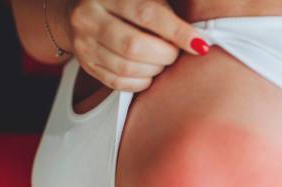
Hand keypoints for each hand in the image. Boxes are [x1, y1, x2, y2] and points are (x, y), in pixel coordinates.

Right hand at [67, 0, 209, 91]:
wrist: (80, 11)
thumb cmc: (125, 4)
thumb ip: (163, 11)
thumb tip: (196, 37)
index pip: (147, 14)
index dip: (177, 32)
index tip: (200, 44)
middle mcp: (89, 17)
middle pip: (134, 45)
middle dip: (164, 54)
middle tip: (175, 53)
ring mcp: (84, 43)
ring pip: (126, 68)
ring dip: (154, 69)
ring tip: (162, 61)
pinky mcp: (86, 65)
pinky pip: (118, 83)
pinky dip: (140, 82)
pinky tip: (148, 73)